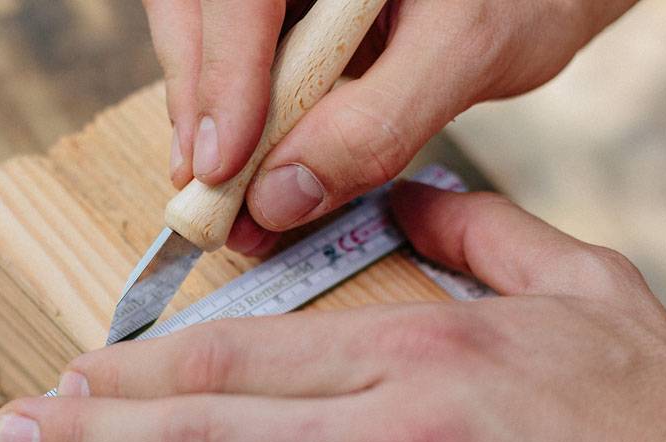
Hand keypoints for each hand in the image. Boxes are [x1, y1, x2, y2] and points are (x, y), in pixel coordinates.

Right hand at [147, 0, 637, 253]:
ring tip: (227, 196)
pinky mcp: (277, 10)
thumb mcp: (468, 49)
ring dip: (206, 120)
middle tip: (211, 195)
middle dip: (200, 105)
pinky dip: (232, 117)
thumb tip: (280, 198)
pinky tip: (244, 166)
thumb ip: (376, 125)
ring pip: (200, 34)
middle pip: (197, 11)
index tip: (222, 167)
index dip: (221, 75)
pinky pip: (229, 55)